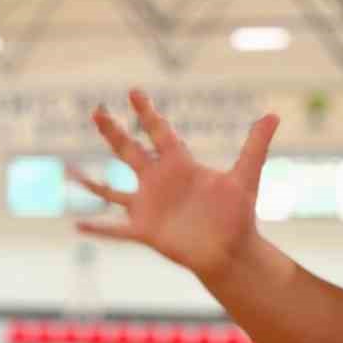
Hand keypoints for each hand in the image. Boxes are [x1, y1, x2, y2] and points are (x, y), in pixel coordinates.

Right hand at [72, 89, 278, 279]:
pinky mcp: (144, 230)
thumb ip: (255, 145)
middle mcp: (158, 181)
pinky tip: (77, 224)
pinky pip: (114, 228)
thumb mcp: (245, 177)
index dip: (147, 112)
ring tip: (67, 169)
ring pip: (111, 190)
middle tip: (97, 111)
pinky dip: (96, 227)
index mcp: (179, 164)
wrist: (230, 251)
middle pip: (129, 151)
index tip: (134, 91)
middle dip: (113, 132)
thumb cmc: (237, 215)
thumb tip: (274, 114)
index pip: (159, 132)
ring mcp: (147, 206)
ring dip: (89, 180)